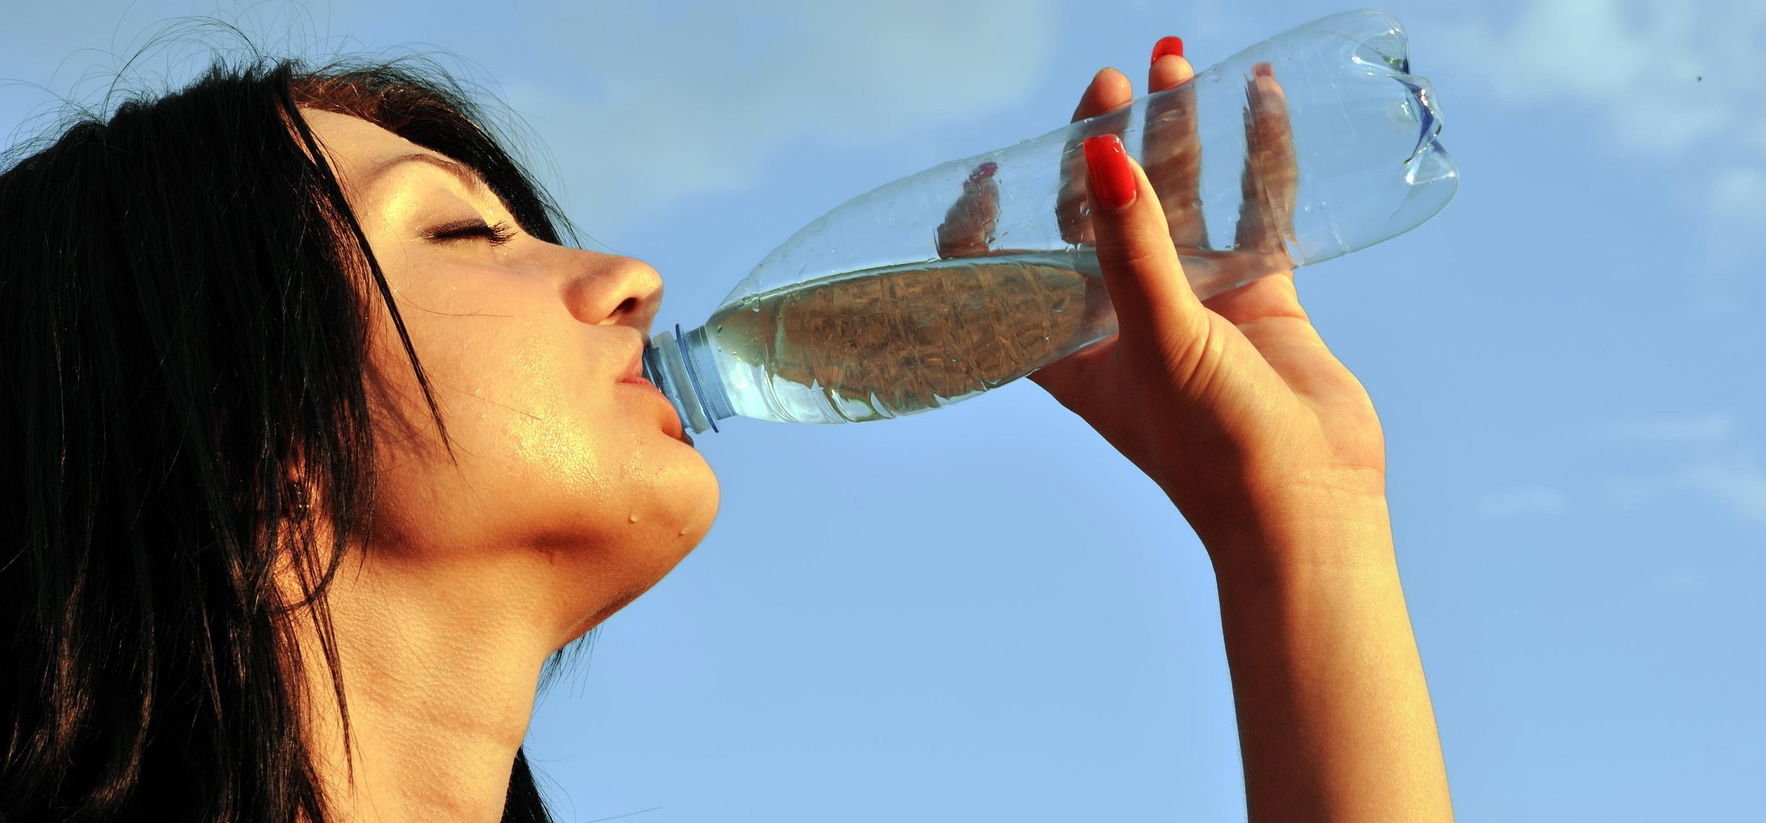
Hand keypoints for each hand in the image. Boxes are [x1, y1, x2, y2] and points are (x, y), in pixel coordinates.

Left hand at [1028, 47, 1386, 571]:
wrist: (1308, 507)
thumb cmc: (1213, 448)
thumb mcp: (1159, 341)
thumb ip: (1134, 248)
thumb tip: (1106, 154)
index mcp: (1070, 344)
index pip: (1007, 270)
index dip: (988, 222)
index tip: (994, 168)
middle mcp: (1124, 317)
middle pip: (1099, 211)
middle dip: (1101, 142)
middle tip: (1113, 81)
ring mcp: (1194, 302)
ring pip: (1179, 197)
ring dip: (1177, 131)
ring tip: (1175, 60)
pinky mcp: (1258, 297)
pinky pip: (1254, 210)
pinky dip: (1257, 155)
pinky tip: (1259, 97)